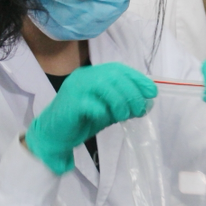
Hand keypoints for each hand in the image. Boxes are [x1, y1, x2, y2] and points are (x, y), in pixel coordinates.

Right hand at [26, 63, 156, 173]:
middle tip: (139, 110)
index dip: (137, 79)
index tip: (152, 92)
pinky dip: (103, 112)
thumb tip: (147, 103)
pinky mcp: (71, 103)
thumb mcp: (107, 111)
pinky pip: (93, 105)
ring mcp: (76, 88)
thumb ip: (123, 104)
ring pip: (105, 87)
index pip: (118, 70)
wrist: (53, 135)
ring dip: (120, 103)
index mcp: (92, 75)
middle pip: (114, 76)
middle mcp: (84, 77)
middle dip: (132, 93)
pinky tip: (103, 119)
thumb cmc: (81, 121)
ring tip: (124, 116)